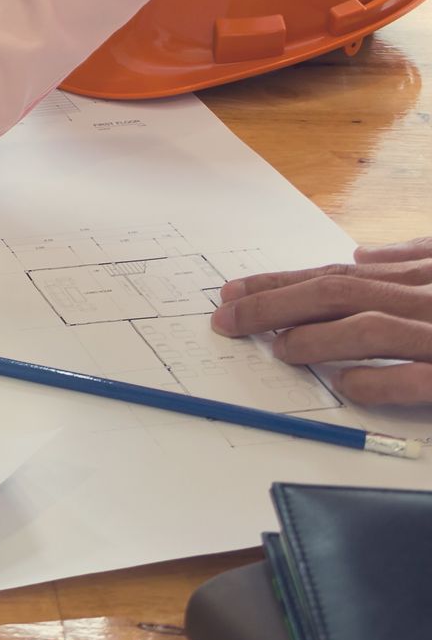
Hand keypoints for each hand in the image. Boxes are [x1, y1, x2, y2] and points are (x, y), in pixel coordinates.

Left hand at [211, 236, 431, 404]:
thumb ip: (412, 262)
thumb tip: (363, 254)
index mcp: (420, 279)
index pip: (336, 277)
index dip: (279, 284)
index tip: (231, 293)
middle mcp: (426, 301)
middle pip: (337, 294)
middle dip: (274, 305)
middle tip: (228, 320)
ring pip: (369, 329)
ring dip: (316, 338)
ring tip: (279, 349)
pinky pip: (414, 377)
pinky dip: (376, 381)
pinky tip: (343, 385)